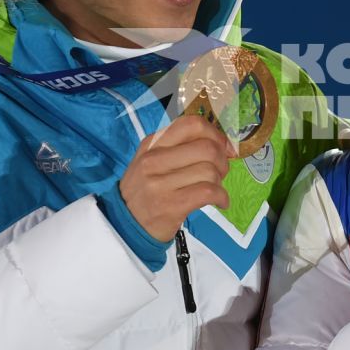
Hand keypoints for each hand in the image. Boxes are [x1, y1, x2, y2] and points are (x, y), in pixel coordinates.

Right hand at [118, 114, 233, 241]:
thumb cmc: (145, 191)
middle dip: (222, 160)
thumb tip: (221, 144)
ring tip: (214, 189)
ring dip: (220, 181)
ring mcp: (160, 183)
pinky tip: (219, 202)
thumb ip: (179, 148)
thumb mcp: (151, 161)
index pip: (192, 124)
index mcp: (152, 143)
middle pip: (207, 147)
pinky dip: (222, 197)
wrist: (125, 224)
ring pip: (209, 170)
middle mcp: (154, 160)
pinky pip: (209, 192)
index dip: (215, 134)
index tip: (223, 148)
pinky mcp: (171, 204)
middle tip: (220, 173)